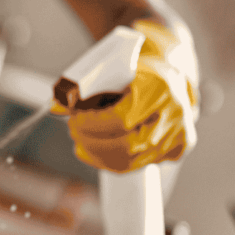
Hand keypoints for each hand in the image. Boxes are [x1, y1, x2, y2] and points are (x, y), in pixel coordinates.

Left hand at [53, 20, 199, 172]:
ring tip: (81, 142)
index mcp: (159, 88)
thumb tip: (55, 106)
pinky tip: (93, 153)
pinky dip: (112, 162)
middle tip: (74, 131)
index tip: (75, 120)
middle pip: (127, 146)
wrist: (171, 71)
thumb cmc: (137, 69)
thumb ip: (84, 89)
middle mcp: (175, 113)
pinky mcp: (178, 148)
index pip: (121, 119)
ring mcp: (179, 134)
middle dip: (93, 142)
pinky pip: (140, 165)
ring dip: (98, 155)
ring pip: (131, 161)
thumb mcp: (112, 69)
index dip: (93, 125)